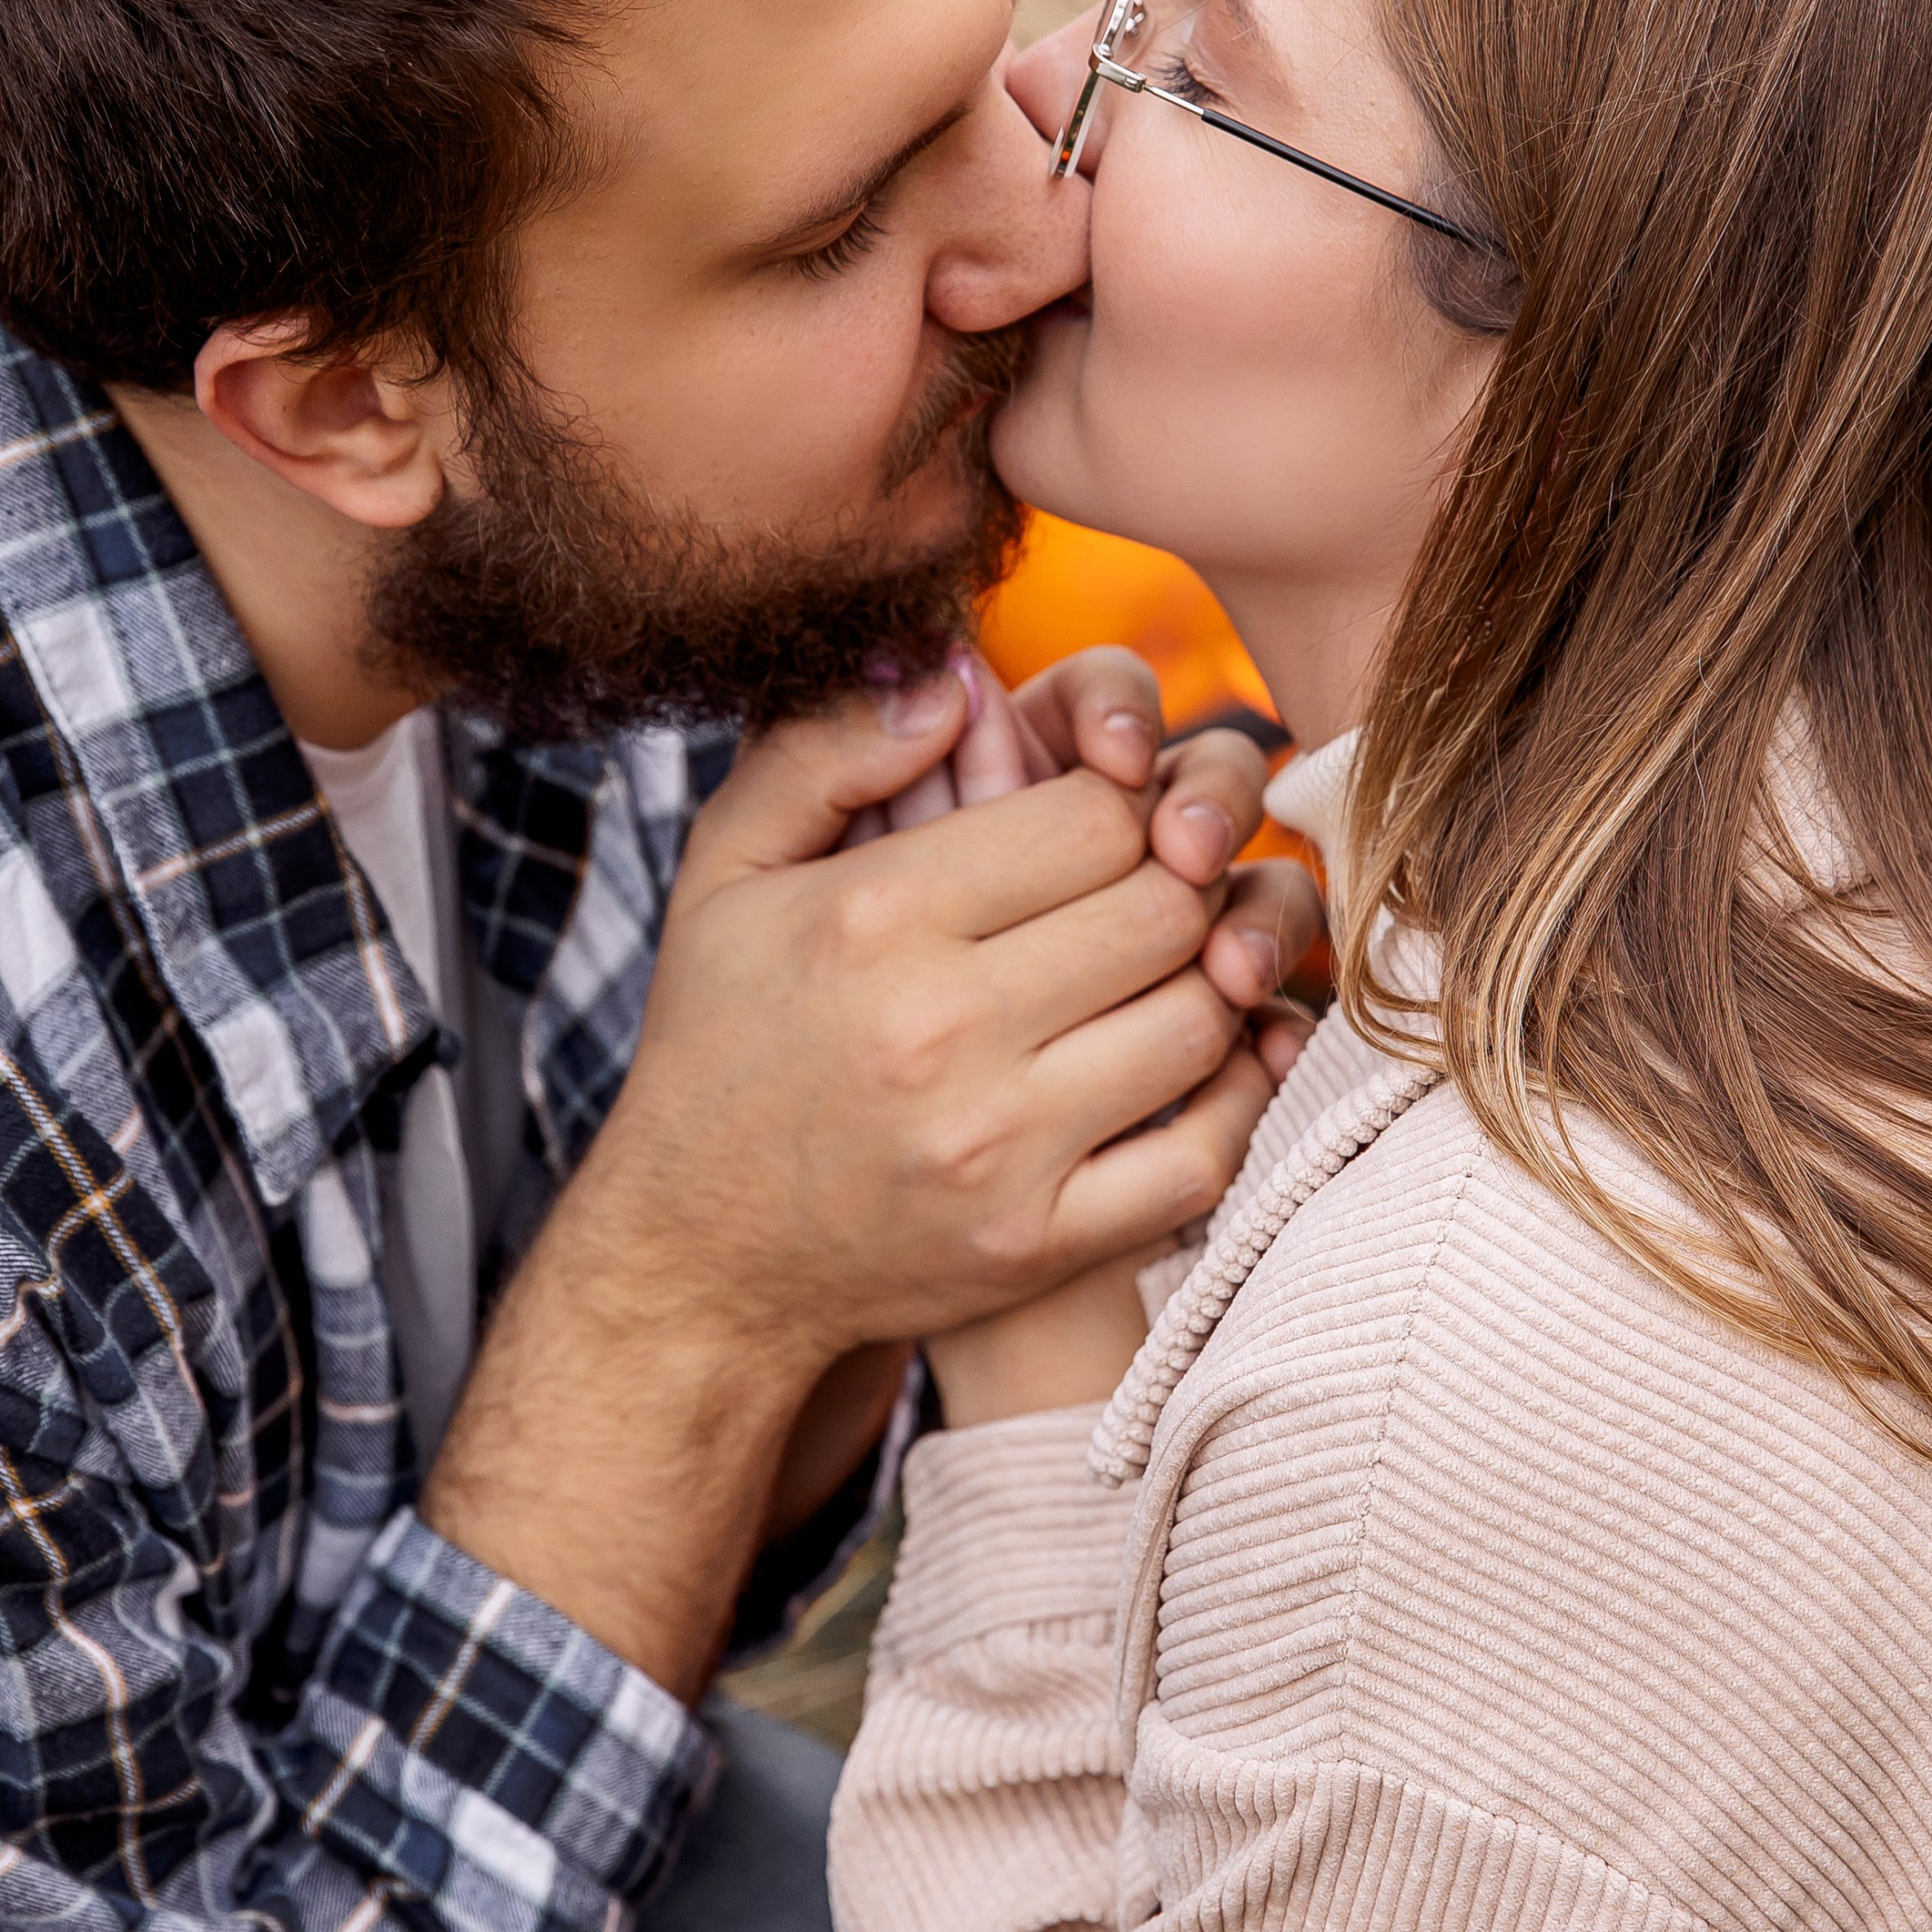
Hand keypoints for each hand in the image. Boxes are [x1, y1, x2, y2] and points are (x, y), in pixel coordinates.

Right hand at [424, 665, 1259, 1692]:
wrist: (699, 1257)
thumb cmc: (720, 1041)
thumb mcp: (727, 872)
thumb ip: (825, 749)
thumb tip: (954, 674)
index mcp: (875, 918)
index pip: (1094, 816)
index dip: (1124, 799)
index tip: (1102, 820)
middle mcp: (941, 1030)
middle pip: (1166, 909)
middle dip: (1178, 883)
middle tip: (1151, 889)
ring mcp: (999, 1147)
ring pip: (1201, 1019)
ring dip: (1209, 982)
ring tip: (1166, 969)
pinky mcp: (1041, 1243)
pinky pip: (1206, 1150)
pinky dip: (1232, 1095)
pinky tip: (1202, 1061)